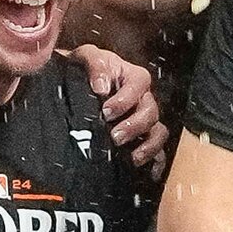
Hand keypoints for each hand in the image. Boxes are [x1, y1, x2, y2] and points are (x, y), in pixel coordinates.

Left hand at [77, 44, 166, 169]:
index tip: (106, 110)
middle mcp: (142, 99)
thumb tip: (102, 87)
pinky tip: (150, 174)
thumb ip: (95, 64)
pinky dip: (156, 162)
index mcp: (132, 77)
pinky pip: (158, 151)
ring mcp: (143, 120)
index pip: (140, 84)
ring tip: (132, 158)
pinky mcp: (141, 138)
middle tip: (115, 136)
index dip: (126, 99)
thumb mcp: (85, 57)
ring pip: (158, 132)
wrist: (74, 86)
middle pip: (151, 112)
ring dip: (148, 146)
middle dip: (135, 126)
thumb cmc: (84, 70)